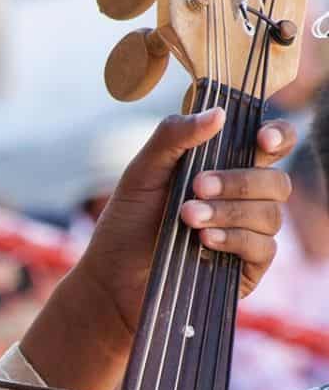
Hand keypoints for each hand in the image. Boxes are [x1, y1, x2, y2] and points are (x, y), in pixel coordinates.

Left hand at [84, 107, 295, 333]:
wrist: (111, 276)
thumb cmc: (128, 221)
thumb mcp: (143, 172)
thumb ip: (173, 136)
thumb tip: (217, 114)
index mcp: (228, 166)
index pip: (273, 144)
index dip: (278, 137)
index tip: (260, 140)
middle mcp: (246, 199)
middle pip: (275, 181)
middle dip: (239, 181)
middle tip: (197, 186)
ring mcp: (249, 234)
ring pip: (271, 215)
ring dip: (229, 212)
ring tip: (187, 217)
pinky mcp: (247, 270)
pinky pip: (263, 249)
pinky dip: (235, 240)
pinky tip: (205, 242)